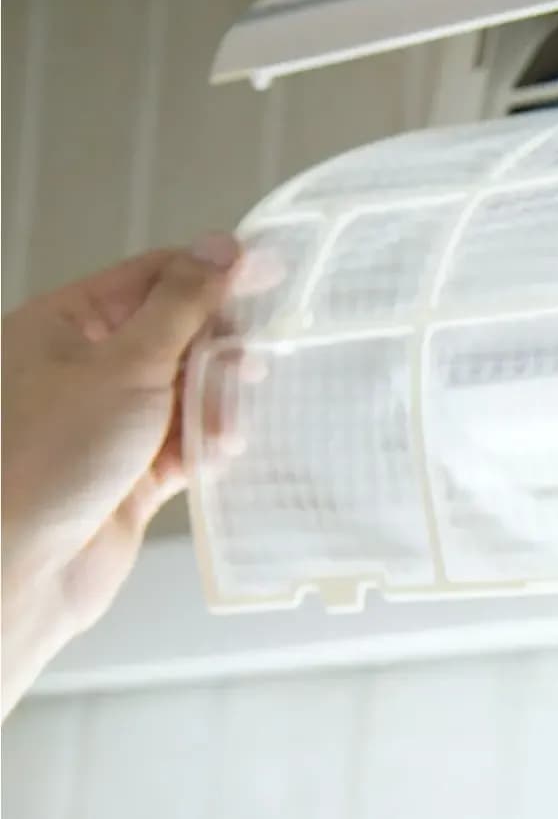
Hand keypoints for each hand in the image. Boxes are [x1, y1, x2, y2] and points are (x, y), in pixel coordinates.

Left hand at [1, 235, 240, 715]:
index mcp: (62, 326)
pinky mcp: (131, 472)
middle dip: (220, 349)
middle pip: (176, 335)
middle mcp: (82, 369)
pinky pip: (186, 442)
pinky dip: (208, 444)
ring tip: (228, 422)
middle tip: (256, 359)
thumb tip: (223, 248)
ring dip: (217, 403)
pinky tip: (219, 452)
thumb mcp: (127, 364)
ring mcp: (107, 422)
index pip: (152, 278)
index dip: (213, 273)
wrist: (22, 570)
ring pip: (187, 391)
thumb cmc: (49, 459)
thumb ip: (183, 304)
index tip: (272, 273)